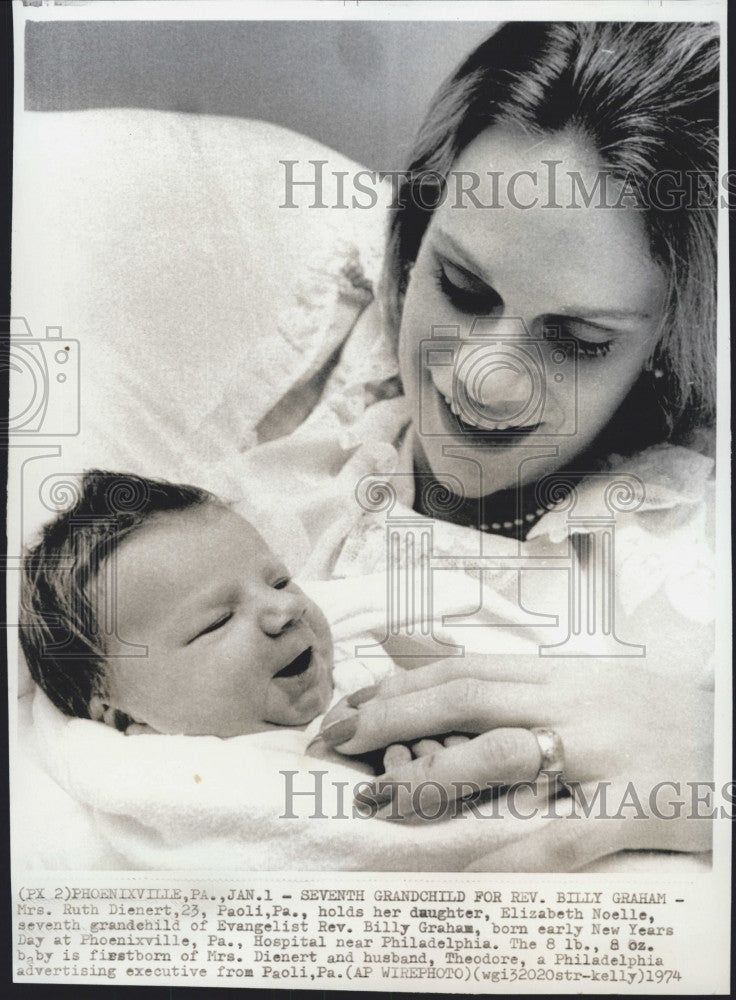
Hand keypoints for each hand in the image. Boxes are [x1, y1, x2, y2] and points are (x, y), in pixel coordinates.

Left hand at [313, 654, 713, 868]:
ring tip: (375, 798)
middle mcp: (570, 704)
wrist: (733, 736)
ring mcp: (599, 755)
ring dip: (430, 777)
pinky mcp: (629, 808)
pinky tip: (459, 871)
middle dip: (390, 717)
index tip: (348, 703)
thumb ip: (509, 673)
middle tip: (333, 738)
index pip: (461, 668)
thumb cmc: (648, 711)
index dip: (397, 684)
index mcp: (557, 673)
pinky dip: (506, 853)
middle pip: (465, 698)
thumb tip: (424, 656)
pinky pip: (560, 837)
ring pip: (501, 757)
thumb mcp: (581, 678)